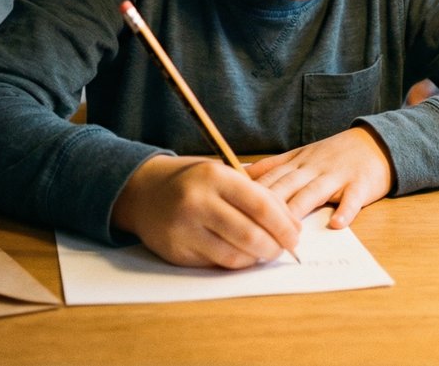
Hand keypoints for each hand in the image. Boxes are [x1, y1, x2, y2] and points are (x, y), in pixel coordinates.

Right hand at [111, 155, 302, 268]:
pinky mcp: (177, 251)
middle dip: (274, 247)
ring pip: (235, 256)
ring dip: (256, 258)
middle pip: (250, 235)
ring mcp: (185, 229)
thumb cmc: (192, 181)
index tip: (295, 235)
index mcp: (214, 176)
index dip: (284, 225)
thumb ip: (256, 194)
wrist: (143, 191)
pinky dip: (236, 263)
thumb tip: (291, 225)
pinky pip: (216, 264)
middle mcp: (198, 202)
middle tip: (283, 248)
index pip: (260, 206)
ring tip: (264, 251)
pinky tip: (242, 255)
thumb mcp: (222, 174)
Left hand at [244, 126, 393, 229]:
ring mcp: (337, 176)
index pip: (270, 179)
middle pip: (287, 186)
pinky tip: (337, 224)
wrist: (375, 143)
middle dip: (269, 207)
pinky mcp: (360, 184)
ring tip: (288, 232)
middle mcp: (313, 168)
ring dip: (300, 210)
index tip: (233, 211)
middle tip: (253, 229)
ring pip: (314, 193)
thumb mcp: (301, 155)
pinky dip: (346, 211)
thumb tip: (240, 173)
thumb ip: (273, 166)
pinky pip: (352, 199)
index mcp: (297, 163)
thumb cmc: (334, 154)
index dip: (251, 195)